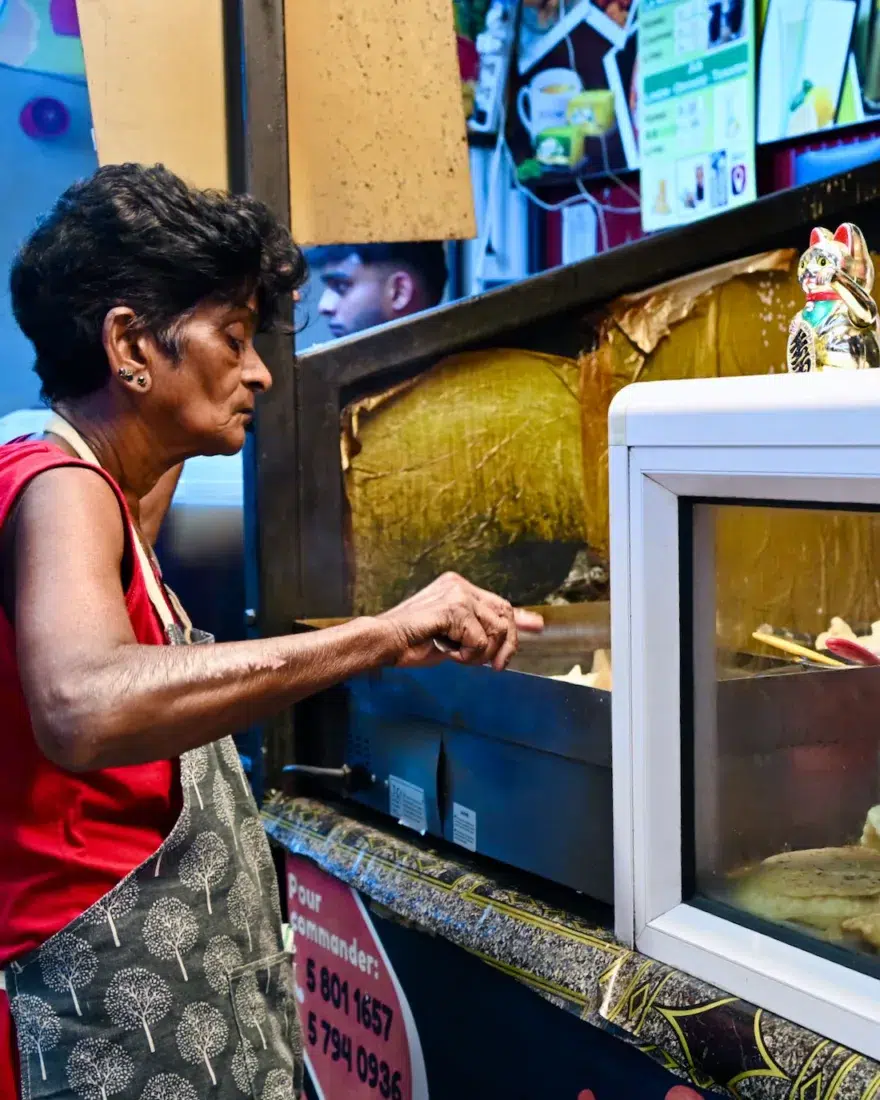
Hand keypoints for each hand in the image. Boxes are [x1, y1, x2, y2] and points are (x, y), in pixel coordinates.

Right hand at [379, 573, 543, 669]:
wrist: (384, 641)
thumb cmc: (411, 642)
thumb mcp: (454, 637)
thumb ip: (480, 633)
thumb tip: (511, 635)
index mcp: (457, 587)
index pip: (498, 602)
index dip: (520, 618)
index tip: (537, 627)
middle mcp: (460, 585)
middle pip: (504, 615)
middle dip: (506, 646)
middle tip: (496, 667)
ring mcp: (458, 594)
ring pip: (495, 631)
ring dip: (479, 654)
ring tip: (455, 655)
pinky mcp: (454, 608)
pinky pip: (479, 641)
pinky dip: (467, 656)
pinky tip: (447, 652)